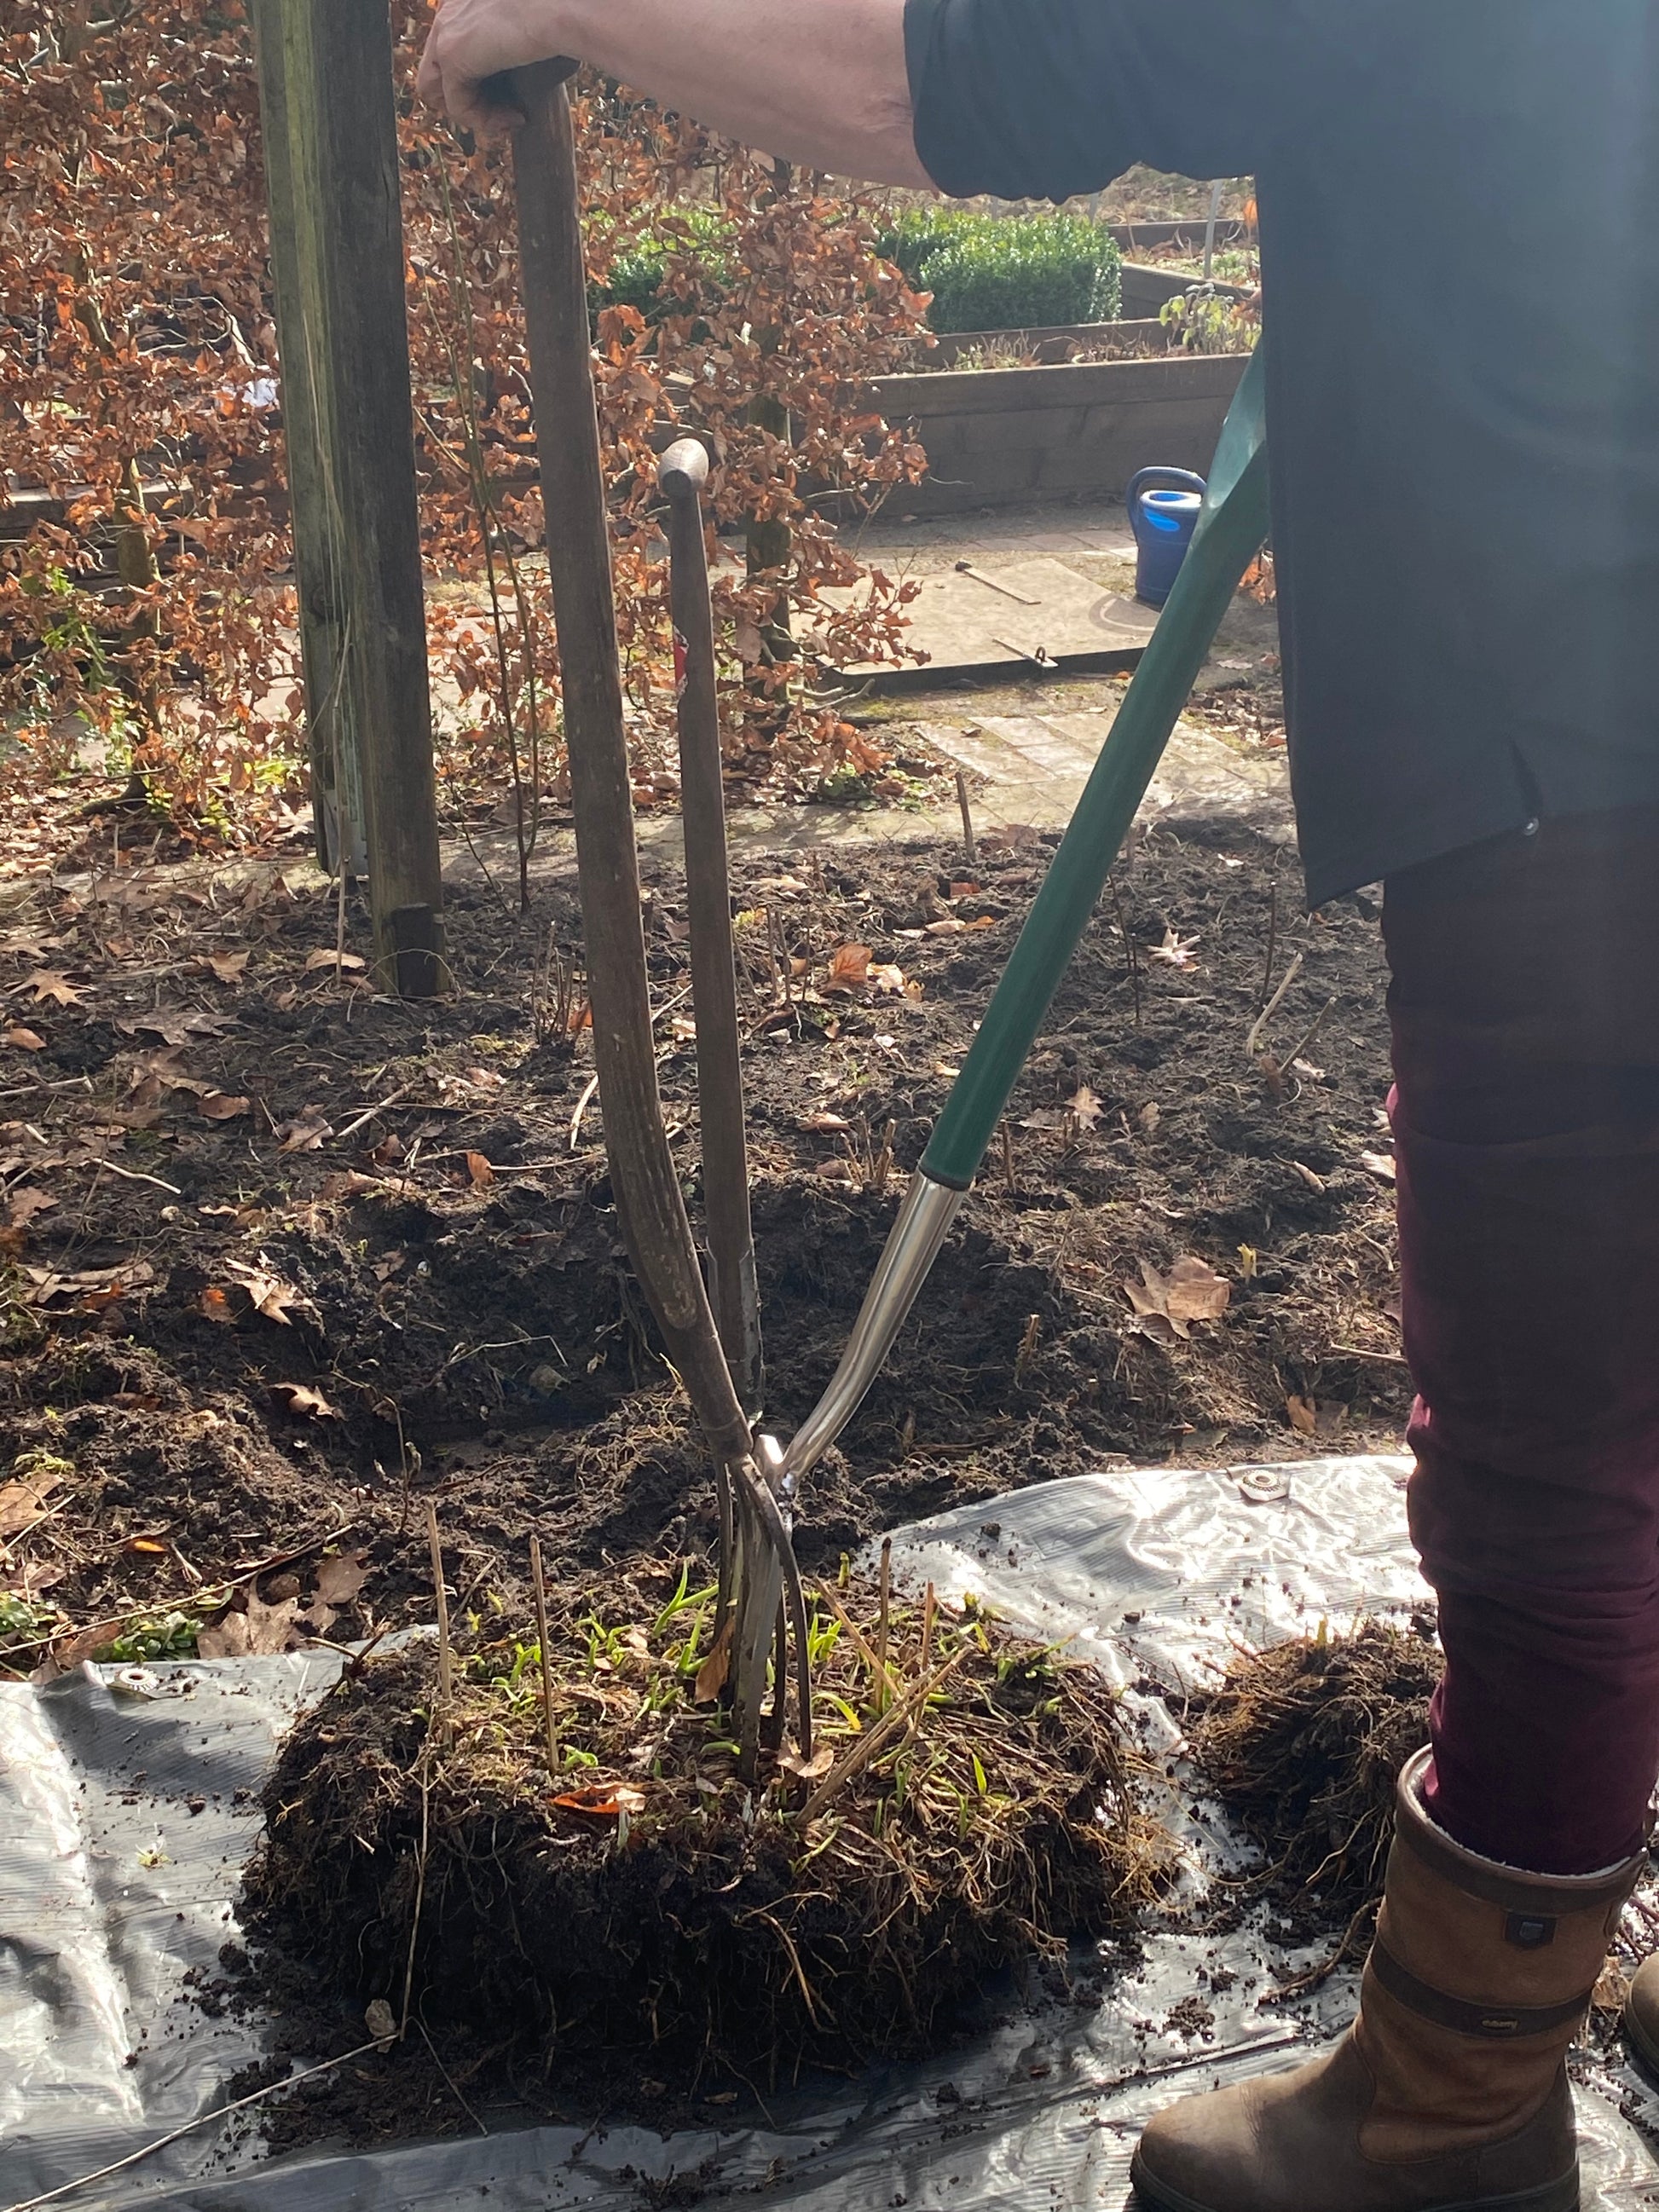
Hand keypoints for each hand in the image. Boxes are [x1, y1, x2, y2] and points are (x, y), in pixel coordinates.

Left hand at [416, 0, 566, 134]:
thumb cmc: (563, 15)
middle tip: (508, 113)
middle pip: (436, 72)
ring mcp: (446, 31)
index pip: (451, 51)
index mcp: (463, 2)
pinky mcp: (452, 54)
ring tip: (510, 120)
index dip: (478, 81)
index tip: (512, 95)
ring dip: (475, 115)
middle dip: (470, 101)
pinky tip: (516, 119)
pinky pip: (457, 106)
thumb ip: (511, 50)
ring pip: (439, 92)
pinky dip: (485, 121)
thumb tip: (515, 91)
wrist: (563, 5)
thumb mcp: (530, 32)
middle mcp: (448, 11)